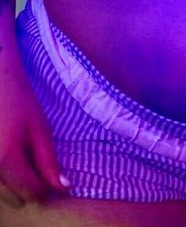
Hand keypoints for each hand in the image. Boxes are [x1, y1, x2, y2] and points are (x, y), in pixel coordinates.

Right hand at [0, 57, 70, 206]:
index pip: (32, 192)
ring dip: (20, 183)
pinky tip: (16, 156)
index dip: (50, 190)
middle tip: (45, 167)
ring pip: (4, 193)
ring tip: (30, 158)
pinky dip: (8, 176)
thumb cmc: (20, 103)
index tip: (60, 180)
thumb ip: (49, 161)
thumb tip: (64, 187)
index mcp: (6, 159)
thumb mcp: (40, 130)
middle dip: (34, 187)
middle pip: (16, 197)